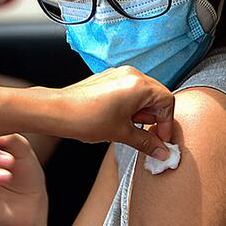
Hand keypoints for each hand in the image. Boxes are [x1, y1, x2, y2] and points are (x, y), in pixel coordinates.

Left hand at [58, 66, 174, 159]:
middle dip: (155, 118)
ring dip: (141, 113)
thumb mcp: (122, 134)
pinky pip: (129, 91)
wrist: (57, 111)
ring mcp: (119, 74)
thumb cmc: (86, 118)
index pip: (168, 101)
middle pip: (157, 96)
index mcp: (139, 85)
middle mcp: (131, 75)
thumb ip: (147, 142)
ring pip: (143, 94)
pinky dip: (130, 106)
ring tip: (127, 128)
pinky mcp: (109, 78)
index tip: (161, 138)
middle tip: (146, 135)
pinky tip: (118, 120)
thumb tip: (162, 151)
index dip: (167, 123)